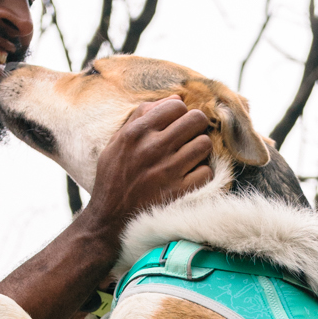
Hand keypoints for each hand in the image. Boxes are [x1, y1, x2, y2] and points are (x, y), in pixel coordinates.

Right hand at [82, 98, 212, 242]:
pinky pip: (206, 172)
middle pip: (197, 120)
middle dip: (195, 127)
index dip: (179, 114)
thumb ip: (142, 116)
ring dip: (199, 150)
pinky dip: (200, 174)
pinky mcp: (180, 192)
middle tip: (187, 139)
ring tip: (188, 158)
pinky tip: (188, 177)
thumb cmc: (114, 177)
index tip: (175, 125)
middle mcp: (153, 148)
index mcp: (136, 132)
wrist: (110, 220)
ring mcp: (168, 170)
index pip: (176, 106)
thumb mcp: (118, 142)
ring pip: (205, 144)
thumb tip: (176, 99)